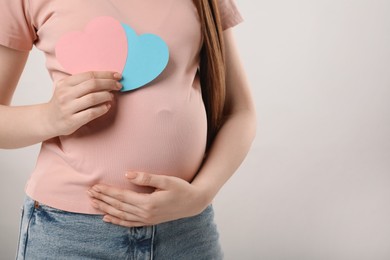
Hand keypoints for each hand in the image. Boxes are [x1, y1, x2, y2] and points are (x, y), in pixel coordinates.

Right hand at [43, 71, 121, 136]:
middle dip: (109, 84)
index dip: (105, 74)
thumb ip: (83, 83)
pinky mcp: (72, 121)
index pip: (89, 75)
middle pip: (92, 85)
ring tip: (112, 96)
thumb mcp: (67, 88)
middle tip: (119, 86)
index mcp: (65, 83)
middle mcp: (65, 94)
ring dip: (107, 96)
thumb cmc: (63, 102)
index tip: (117, 76)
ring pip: (93, 98)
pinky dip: (102, 109)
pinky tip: (107, 106)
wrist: (48, 120)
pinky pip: (91, 113)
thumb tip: (107, 79)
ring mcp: (68, 108)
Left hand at [87, 172, 210, 226]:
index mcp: (148, 202)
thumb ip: (147, 177)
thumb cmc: (182, 189)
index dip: (107, 191)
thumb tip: (128, 174)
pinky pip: (128, 223)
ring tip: (93, 203)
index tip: (95, 186)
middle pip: (118, 206)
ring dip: (106, 208)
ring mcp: (147, 219)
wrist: (193, 203)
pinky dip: (116, 221)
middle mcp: (145, 213)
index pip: (122, 196)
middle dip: (103, 199)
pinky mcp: (149, 221)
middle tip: (89, 192)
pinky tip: (107, 218)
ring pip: (121, 215)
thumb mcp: (167, 180)